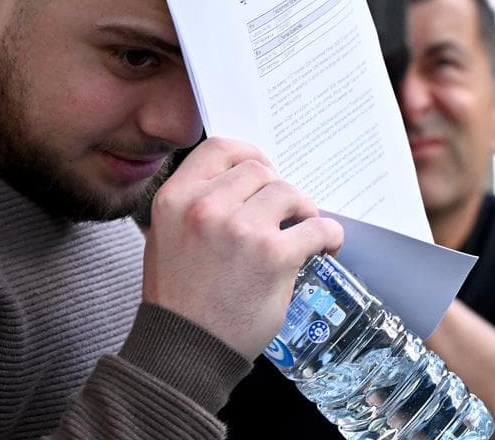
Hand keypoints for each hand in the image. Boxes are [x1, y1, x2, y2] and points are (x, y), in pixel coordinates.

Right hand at [141, 137, 342, 359]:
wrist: (186, 345)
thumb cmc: (179, 295)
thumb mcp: (166, 234)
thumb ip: (194, 202)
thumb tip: (243, 185)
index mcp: (175, 198)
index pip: (219, 148)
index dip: (248, 153)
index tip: (263, 169)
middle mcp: (205, 207)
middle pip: (258, 170)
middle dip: (276, 188)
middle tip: (284, 212)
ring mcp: (241, 229)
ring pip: (288, 192)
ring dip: (301, 208)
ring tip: (302, 228)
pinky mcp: (273, 256)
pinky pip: (317, 227)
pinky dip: (328, 234)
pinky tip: (325, 245)